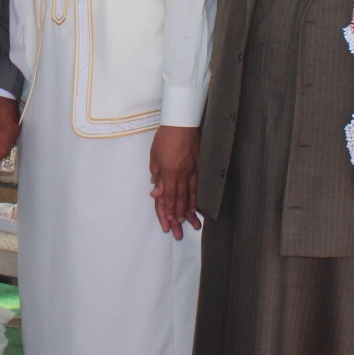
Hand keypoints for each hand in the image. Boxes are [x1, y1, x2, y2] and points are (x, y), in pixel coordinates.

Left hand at [0, 96, 19, 161]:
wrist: (5, 92)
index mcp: (8, 132)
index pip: (3, 151)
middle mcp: (14, 133)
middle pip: (7, 150)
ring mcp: (16, 130)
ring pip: (10, 145)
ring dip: (2, 148)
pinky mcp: (16, 126)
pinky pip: (11, 139)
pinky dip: (5, 142)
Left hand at [149, 125, 201, 240]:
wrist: (182, 123)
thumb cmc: (165, 138)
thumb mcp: (154, 156)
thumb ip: (156, 174)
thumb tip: (157, 190)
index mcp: (169, 171)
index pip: (168, 196)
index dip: (168, 211)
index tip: (168, 223)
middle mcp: (182, 174)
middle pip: (180, 200)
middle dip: (178, 217)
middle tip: (178, 231)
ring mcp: (192, 171)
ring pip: (190, 195)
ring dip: (189, 211)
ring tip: (190, 224)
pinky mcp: (199, 168)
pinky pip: (197, 187)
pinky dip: (196, 199)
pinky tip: (197, 208)